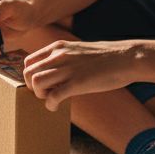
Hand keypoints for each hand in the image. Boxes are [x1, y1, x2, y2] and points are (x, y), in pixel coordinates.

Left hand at [22, 40, 137, 110]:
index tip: (39, 84)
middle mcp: (59, 55)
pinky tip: (56, 107)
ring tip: (50, 99)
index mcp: (58, 47)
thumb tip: (54, 71)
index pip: (28, 61)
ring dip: (39, 95)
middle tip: (44, 93)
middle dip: (31, 87)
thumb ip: (63, 57)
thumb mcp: (78, 49)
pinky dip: (50, 105)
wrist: (126, 58)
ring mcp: (68, 69)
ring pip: (36, 83)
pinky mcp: (78, 83)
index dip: (29, 76)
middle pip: (28, 73)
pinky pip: (53, 96)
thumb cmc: (105, 57)